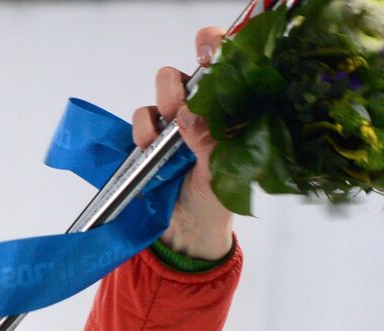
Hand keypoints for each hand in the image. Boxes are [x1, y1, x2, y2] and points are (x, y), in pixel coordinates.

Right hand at [132, 27, 233, 260]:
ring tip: (169, 130)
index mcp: (240, 112)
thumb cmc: (218, 200)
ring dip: (166, 99)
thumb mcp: (224, 175)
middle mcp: (212, 107)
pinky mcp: (155, 131)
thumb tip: (191, 115)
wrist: (189, 229)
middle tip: (184, 106)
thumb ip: (211, 144)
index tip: (210, 51)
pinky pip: (143, 112)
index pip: (238, 66)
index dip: (225, 48)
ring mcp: (181, 116)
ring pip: (169, 81)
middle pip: (199, 62)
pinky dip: (143, 126)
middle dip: (188, 76)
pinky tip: (149, 145)